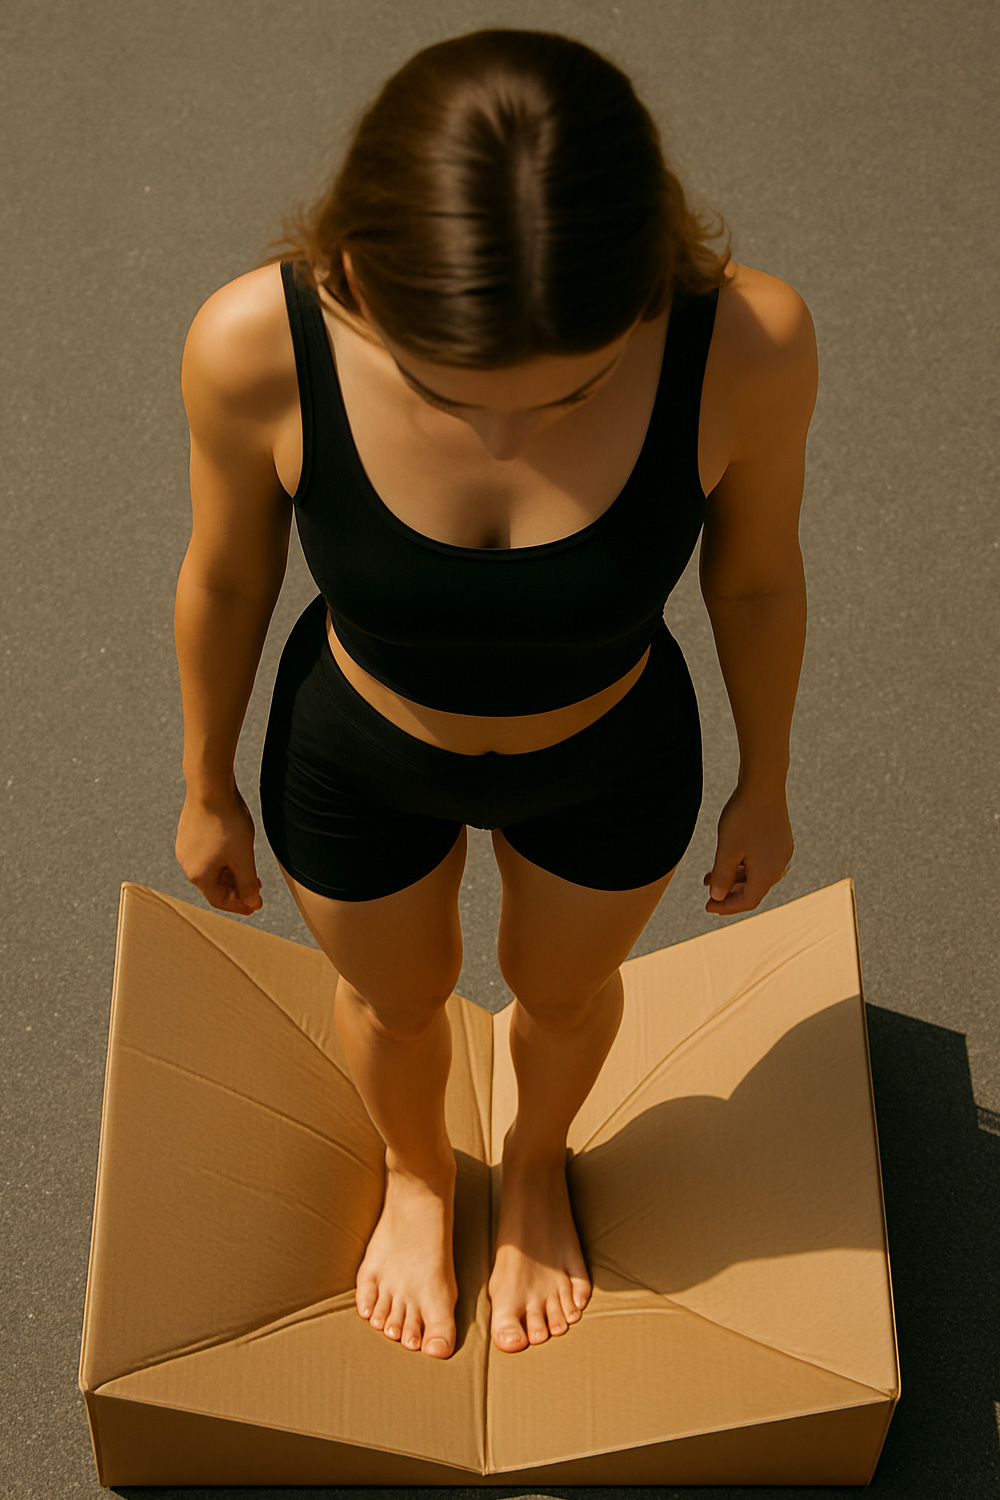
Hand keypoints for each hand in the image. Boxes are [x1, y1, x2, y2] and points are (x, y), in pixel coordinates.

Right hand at [175, 784, 263, 914]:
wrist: (210, 787)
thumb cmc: (227, 823)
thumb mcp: (243, 858)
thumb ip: (247, 884)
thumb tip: (252, 902)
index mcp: (198, 874)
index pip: (219, 900)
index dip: (240, 905)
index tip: (257, 904)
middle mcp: (187, 863)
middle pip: (214, 885)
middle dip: (237, 889)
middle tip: (257, 888)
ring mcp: (186, 847)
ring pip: (211, 869)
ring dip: (231, 873)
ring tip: (250, 870)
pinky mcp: (189, 832)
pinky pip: (207, 854)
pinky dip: (223, 859)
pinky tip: (236, 851)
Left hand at [703, 783, 792, 915]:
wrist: (764, 785)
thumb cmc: (743, 817)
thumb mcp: (726, 850)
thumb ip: (722, 876)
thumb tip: (717, 898)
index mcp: (768, 873)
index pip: (747, 901)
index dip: (726, 907)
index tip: (707, 906)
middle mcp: (780, 866)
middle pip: (753, 890)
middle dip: (728, 894)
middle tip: (708, 896)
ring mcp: (782, 853)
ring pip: (756, 875)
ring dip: (733, 879)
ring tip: (709, 877)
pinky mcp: (780, 841)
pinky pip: (761, 862)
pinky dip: (743, 866)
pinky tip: (727, 859)